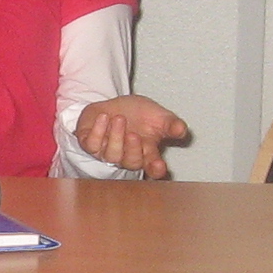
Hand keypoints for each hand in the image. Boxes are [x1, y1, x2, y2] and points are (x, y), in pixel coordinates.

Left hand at [74, 93, 189, 177]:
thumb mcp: (159, 116)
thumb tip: (182, 130)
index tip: (160, 166)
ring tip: (119, 119)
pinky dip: (97, 131)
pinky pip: (91, 144)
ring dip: (116, 137)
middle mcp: (127, 156)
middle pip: (131, 162)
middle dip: (132, 150)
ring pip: (111, 155)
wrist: (115, 103)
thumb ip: (171, 124)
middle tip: (134, 134)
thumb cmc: (139, 114)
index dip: (156, 169)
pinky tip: (104, 117)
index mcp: (147, 153)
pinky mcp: (90, 143)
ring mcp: (107, 152)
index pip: (153, 167)